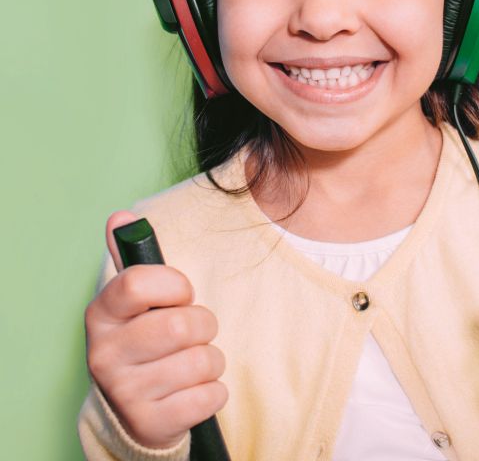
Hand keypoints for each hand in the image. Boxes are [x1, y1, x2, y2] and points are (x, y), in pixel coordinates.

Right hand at [84, 211, 227, 448]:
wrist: (139, 410)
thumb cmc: (146, 340)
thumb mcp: (136, 301)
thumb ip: (132, 257)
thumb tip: (120, 217)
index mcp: (101, 315)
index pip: (138, 282)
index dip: (174, 284)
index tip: (181, 293)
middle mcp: (104, 355)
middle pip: (181, 324)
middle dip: (204, 324)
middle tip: (194, 331)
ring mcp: (125, 393)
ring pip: (202, 360)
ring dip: (212, 359)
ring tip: (192, 362)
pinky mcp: (152, 424)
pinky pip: (211, 395)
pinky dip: (214, 390)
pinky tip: (193, 391)